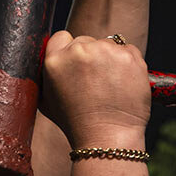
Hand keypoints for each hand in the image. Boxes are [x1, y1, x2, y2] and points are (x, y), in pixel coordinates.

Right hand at [39, 30, 150, 145]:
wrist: (108, 138)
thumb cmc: (76, 124)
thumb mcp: (47, 101)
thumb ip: (46, 75)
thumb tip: (50, 59)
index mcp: (55, 60)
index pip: (61, 38)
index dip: (68, 50)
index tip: (76, 65)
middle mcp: (79, 51)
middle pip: (85, 41)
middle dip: (90, 57)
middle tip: (94, 82)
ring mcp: (106, 51)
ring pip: (107, 45)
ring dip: (109, 59)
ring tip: (109, 86)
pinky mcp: (129, 55)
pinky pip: (127, 50)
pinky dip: (127, 63)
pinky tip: (122, 84)